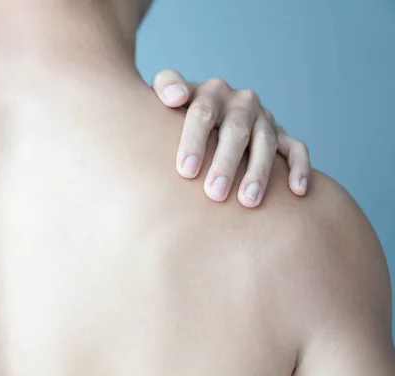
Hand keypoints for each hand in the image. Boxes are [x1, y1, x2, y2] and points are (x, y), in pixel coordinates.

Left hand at [151, 69, 309, 207]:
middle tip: (215, 194)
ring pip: (266, 142)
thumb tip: (176, 97)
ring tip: (247, 201)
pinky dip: (299, 167)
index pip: (202, 114)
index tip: (185, 172)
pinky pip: (295, 148)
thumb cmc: (175, 115)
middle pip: (236, 131)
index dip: (194, 142)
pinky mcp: (281, 135)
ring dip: (259, 172)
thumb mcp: (163, 95)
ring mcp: (263, 118)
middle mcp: (241, 102)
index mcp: (211, 92)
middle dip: (226, 163)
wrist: (202, 119)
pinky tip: (298, 191)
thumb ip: (166, 86)